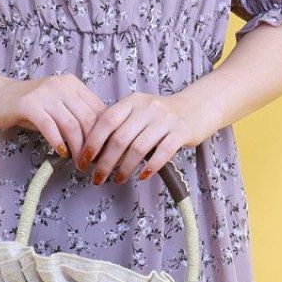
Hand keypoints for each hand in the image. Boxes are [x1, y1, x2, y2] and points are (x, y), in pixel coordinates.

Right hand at [0, 69, 107, 160]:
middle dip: (94, 146)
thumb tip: (100, 143)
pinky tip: (61, 154)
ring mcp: (45, 93)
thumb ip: (76, 118)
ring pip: (72, 125)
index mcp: (73, 85)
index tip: (106, 155)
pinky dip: (58, 142)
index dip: (105, 135)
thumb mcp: (57, 108)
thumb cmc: (29, 107)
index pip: (99, 111)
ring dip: (78, 149)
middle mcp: (62, 85)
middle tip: (94, 165)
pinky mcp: (28, 104)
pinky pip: (49, 126)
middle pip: (89, 119)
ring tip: (79, 164)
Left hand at [75, 89, 207, 182]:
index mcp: (132, 101)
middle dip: (105, 162)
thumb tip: (92, 150)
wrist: (197, 107)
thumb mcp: (138, 111)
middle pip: (120, 138)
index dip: (93, 142)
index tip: (84, 160)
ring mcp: (165, 119)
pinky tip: (142, 176)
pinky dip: (150, 167)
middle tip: (97, 178)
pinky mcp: (181, 131)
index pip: (106, 120)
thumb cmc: (161, 116)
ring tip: (118, 180)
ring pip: (138, 148)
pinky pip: (162, 153)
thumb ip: (119, 125)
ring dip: (124, 168)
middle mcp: (148, 107)